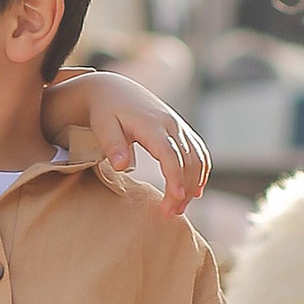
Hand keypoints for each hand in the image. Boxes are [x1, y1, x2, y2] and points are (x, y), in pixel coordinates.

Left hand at [44, 68, 207, 217]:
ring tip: (179, 208)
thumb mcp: (103, 126)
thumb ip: (113, 145)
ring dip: (193, 184)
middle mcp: (170, 124)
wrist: (114, 90)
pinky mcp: (181, 130)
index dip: (175, 177)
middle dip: (184, 188)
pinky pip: (199, 152)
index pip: (170, 154)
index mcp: (151, 124)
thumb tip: (123, 167)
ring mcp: (178, 126)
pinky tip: (195, 191)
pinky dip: (201, 172)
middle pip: (188, 160)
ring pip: (197, 158)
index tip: (175, 199)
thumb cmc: (105, 111)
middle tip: (170, 213)